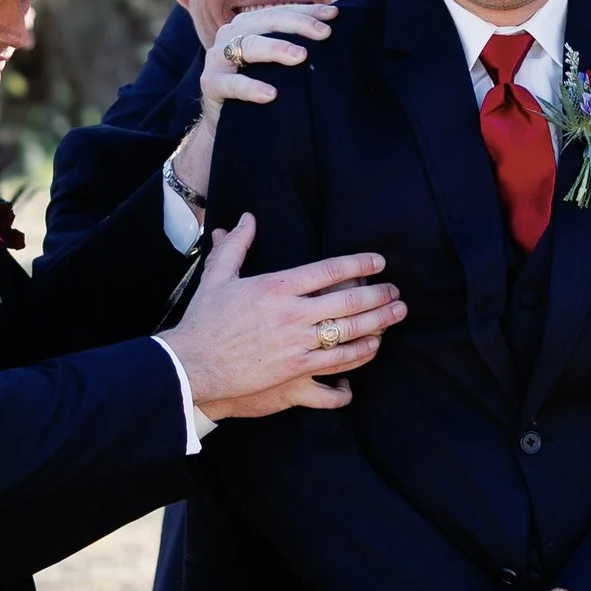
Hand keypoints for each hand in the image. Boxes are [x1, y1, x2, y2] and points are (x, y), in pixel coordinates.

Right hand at [163, 213, 403, 413]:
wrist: (193, 365)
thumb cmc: (204, 320)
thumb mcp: (217, 277)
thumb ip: (235, 246)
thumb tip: (246, 219)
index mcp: (276, 287)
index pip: (328, 270)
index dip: (359, 264)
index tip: (378, 262)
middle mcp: (292, 314)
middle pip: (348, 302)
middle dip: (378, 295)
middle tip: (396, 292)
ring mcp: (297, 344)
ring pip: (350, 333)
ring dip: (379, 323)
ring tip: (396, 315)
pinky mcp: (297, 372)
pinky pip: (339, 363)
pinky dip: (360, 354)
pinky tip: (372, 347)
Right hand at [167, 6, 341, 201]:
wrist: (226, 124)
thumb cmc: (258, 88)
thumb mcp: (276, 65)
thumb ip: (295, 47)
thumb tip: (334, 33)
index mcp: (248, 25)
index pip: (280, 12)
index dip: (307, 11)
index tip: (334, 14)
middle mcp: (230, 35)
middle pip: (266, 21)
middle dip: (298, 24)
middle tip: (325, 33)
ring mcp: (217, 58)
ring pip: (248, 45)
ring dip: (276, 48)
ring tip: (301, 56)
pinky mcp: (210, 84)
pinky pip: (231, 84)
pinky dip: (250, 87)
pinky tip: (271, 94)